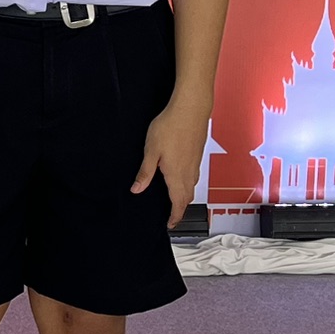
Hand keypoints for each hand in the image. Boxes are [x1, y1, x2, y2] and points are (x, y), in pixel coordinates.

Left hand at [132, 98, 210, 228]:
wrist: (190, 109)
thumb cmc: (171, 126)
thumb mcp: (151, 151)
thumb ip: (145, 172)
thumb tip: (137, 190)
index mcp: (177, 175)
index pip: (178, 203)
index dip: (175, 216)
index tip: (170, 224)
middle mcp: (189, 172)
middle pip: (187, 198)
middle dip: (180, 209)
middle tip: (172, 216)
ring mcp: (195, 163)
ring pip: (191, 187)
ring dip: (184, 197)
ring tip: (175, 201)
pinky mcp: (197, 155)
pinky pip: (193, 176)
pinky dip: (187, 184)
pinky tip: (180, 179)